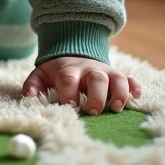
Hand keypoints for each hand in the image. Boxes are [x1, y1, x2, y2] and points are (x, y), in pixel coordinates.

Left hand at [22, 56, 141, 114]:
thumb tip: (29, 99)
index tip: (69, 106)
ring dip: (119, 92)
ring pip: (117, 78)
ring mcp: (106, 72)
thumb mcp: (41, 74)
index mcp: (68, 69)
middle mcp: (89, 70)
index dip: (69, 92)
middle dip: (96, 95)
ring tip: (116, 108)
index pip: (68, 79)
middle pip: (96, 78)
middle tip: (93, 111)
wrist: (74, 53)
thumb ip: (33, 85)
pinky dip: (135, 88)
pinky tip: (136, 98)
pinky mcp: (118, 76)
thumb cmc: (57, 71)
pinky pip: (131, 79)